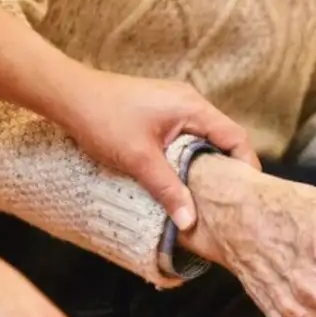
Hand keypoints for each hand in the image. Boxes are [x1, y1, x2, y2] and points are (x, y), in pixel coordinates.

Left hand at [53, 70, 260, 229]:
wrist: (68, 95)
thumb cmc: (102, 118)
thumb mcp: (139, 159)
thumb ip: (168, 190)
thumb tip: (190, 222)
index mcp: (192, 107)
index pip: (235, 137)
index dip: (246, 165)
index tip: (247, 194)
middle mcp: (189, 102)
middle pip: (223, 138)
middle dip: (228, 169)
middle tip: (229, 200)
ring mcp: (174, 105)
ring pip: (203, 139)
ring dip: (206, 164)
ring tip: (206, 195)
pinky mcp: (160, 111)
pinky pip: (186, 136)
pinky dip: (189, 157)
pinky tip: (180, 178)